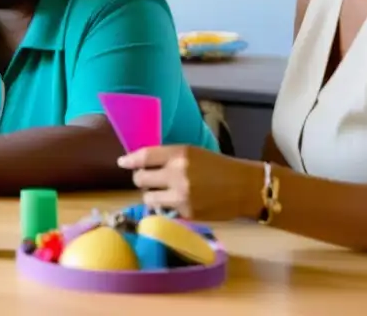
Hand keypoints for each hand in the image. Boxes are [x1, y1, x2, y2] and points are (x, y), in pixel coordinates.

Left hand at [117, 145, 263, 220]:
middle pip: (140, 179)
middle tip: (149, 180)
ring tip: (162, 193)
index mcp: (179, 154)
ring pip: (147, 198)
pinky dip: (165, 208)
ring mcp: (181, 196)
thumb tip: (141, 162)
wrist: (244, 187)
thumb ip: (168, 157)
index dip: (130, 160)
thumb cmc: (217, 166)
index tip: (122, 162)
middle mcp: (177, 174)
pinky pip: (163, 211)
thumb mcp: (193, 153)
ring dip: (151, 196)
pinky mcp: (186, 214)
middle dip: (142, 179)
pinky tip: (174, 203)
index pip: (145, 156)